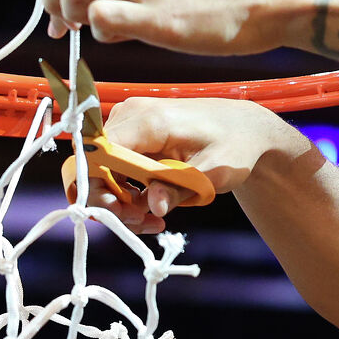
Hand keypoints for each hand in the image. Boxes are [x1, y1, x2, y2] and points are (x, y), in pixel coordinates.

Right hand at [86, 97, 316, 233]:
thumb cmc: (234, 145)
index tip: (123, 214)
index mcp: (150, 120)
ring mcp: (128, 123)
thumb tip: (153, 206)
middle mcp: (130, 116)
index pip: (98, 152)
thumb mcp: (214, 173)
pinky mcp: (131, 135)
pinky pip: (114, 168)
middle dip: (109, 201)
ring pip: (100, 170)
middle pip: (93, 164)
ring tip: (153, 219)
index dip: (99, 188)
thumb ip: (181, 188)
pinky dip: (127, 192)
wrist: (244, 127)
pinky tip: (153, 207)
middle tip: (140, 222)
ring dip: (120, 202)